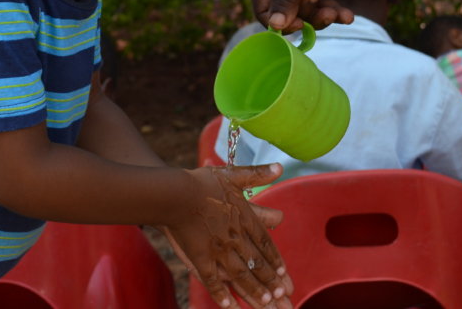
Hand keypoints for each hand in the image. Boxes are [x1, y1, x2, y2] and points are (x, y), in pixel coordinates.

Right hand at [164, 163, 293, 308]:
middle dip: (272, 283)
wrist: (175, 193)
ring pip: (241, 276)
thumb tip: (279, 167)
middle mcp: (236, 238)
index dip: (275, 261)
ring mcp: (218, 250)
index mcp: (245, 220)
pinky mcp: (200, 258)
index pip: (265, 244)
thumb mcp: (232, 175)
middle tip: (284, 299)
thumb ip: (256, 174)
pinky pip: (213, 281)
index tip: (285, 275)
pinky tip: (230, 306)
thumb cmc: (201, 183)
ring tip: (266, 305)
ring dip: (254, 291)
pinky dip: (222, 295)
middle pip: (257, 265)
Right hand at [251, 0, 425, 32]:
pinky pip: (323, 4)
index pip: (264, 10)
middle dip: (308, 18)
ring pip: (308, 11)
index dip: (279, 22)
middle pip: (289, 14)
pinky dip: (335, 11)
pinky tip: (348, 15)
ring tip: (339, 15)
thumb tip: (276, 26)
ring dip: (324, 16)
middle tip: (326, 16)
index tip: (298, 25)